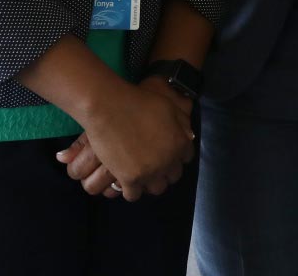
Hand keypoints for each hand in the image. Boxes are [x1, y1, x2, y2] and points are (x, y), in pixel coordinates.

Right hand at [61, 80, 196, 199]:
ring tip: (141, 175)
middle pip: (173, 176)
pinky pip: (134, 195)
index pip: (186, 159)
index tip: (167, 153)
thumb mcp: (169, 107)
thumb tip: (189, 135)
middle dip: (165, 171)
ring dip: (150, 182)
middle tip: (153, 164)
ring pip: (156, 189)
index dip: (176, 155)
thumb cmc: (139, 102)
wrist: (109, 108)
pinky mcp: (129, 180)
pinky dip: (131, 190)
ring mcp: (150, 173)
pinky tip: (126, 181)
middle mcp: (169, 161)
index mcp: (180, 143)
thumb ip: (182, 122)